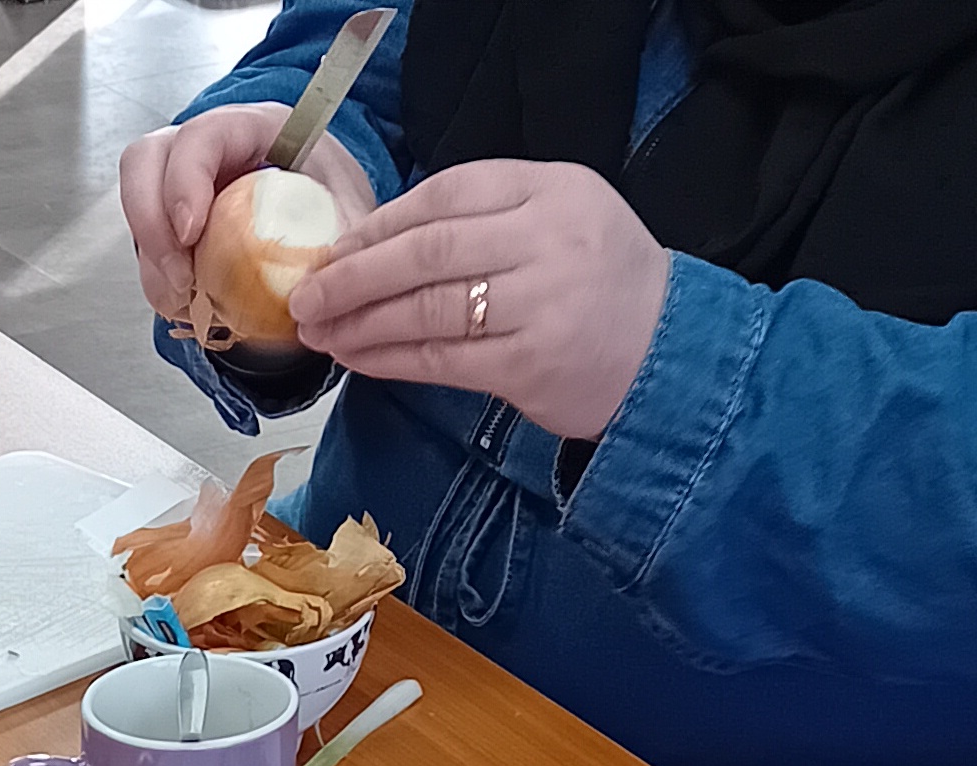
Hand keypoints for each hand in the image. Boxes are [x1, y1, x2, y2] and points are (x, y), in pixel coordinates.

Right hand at [118, 108, 381, 337]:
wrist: (325, 207)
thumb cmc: (332, 194)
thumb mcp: (348, 207)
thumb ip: (334, 236)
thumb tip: (320, 286)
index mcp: (250, 128)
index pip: (199, 137)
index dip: (184, 182)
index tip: (191, 233)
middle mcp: (204, 149)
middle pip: (143, 163)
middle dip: (151, 224)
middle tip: (180, 277)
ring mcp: (179, 183)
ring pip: (138, 208)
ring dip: (153, 262)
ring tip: (188, 298)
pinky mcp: (171, 223)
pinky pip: (147, 248)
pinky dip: (161, 282)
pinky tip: (190, 302)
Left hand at [286, 159, 673, 441]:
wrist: (668, 353)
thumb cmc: (599, 284)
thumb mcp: (560, 219)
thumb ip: (488, 217)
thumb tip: (381, 241)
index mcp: (552, 191)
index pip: (448, 195)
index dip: (381, 223)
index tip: (337, 247)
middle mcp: (548, 240)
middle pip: (428, 251)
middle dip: (356, 274)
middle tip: (307, 294)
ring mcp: (540, 304)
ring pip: (427, 309)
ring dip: (362, 321)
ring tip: (321, 331)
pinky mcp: (529, 364)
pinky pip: (440, 360)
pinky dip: (389, 358)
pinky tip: (357, 357)